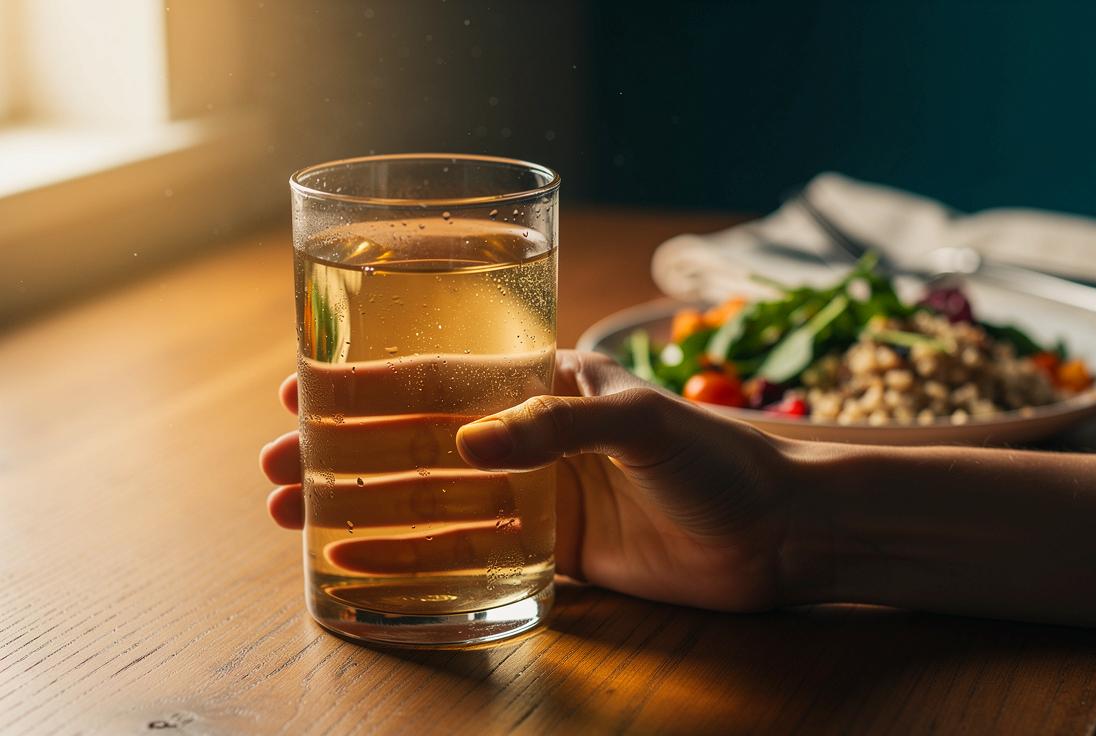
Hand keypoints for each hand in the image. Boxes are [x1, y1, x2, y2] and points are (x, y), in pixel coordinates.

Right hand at [261, 350, 832, 610]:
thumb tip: (466, 447)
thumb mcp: (640, 422)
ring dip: (360, 506)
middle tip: (269, 470)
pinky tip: (360, 563)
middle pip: (415, 441)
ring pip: (429, 499)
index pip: (439, 377)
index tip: (297, 390)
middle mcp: (529, 435)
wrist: (779, 529)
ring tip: (289, 519)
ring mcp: (535, 494)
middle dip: (340, 452)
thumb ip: (558, 425)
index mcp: (543, 383)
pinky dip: (413, 557)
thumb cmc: (720, 457)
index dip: (365, 384)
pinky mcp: (550, 550)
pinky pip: (467, 552)